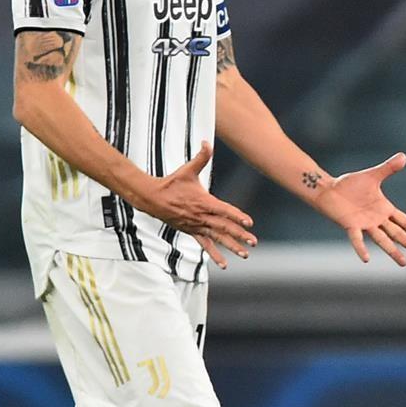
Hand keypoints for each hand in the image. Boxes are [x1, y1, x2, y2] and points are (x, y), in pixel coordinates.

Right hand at [141, 141, 256, 269]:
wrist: (152, 198)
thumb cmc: (172, 183)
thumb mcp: (188, 169)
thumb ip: (201, 157)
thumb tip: (207, 142)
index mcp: (204, 202)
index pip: (224, 210)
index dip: (237, 216)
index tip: (249, 222)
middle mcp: (202, 217)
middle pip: (224, 227)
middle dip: (239, 235)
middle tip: (253, 242)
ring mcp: (197, 226)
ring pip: (217, 238)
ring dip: (231, 246)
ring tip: (245, 254)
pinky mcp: (191, 232)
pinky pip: (205, 245)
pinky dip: (215, 255)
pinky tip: (224, 264)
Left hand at [315, 152, 405, 265]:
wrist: (329, 189)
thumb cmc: (351, 184)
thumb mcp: (373, 175)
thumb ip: (388, 168)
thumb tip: (404, 156)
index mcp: (384, 209)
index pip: (405, 221)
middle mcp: (377, 219)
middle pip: (397, 234)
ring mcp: (364, 224)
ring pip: (382, 240)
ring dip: (393, 251)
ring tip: (404, 263)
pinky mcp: (350, 224)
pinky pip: (357, 238)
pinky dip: (361, 248)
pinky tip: (366, 259)